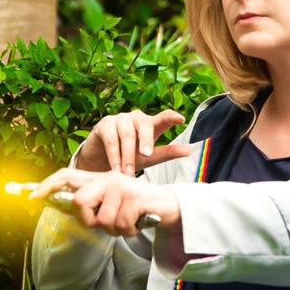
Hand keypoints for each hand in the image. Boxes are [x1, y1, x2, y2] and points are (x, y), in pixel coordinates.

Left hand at [33, 167, 180, 235]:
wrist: (169, 206)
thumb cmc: (136, 209)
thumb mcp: (111, 207)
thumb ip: (91, 207)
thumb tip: (64, 210)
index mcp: (100, 179)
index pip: (68, 175)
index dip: (48, 185)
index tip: (31, 197)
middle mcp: (109, 178)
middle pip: (80, 201)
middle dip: (89, 219)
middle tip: (105, 222)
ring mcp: (124, 186)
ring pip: (102, 220)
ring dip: (115, 229)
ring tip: (128, 222)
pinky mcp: (137, 197)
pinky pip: (120, 224)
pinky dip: (129, 230)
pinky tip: (138, 223)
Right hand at [75, 109, 190, 175]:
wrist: (101, 163)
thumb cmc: (130, 158)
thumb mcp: (150, 158)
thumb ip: (167, 153)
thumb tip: (189, 150)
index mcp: (151, 124)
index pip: (164, 117)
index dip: (172, 117)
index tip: (181, 119)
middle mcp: (137, 118)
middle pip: (144, 125)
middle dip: (146, 140)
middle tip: (146, 155)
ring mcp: (120, 119)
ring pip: (127, 134)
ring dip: (127, 156)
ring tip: (127, 173)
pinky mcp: (105, 124)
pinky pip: (111, 139)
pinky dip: (113, 155)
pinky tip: (115, 169)